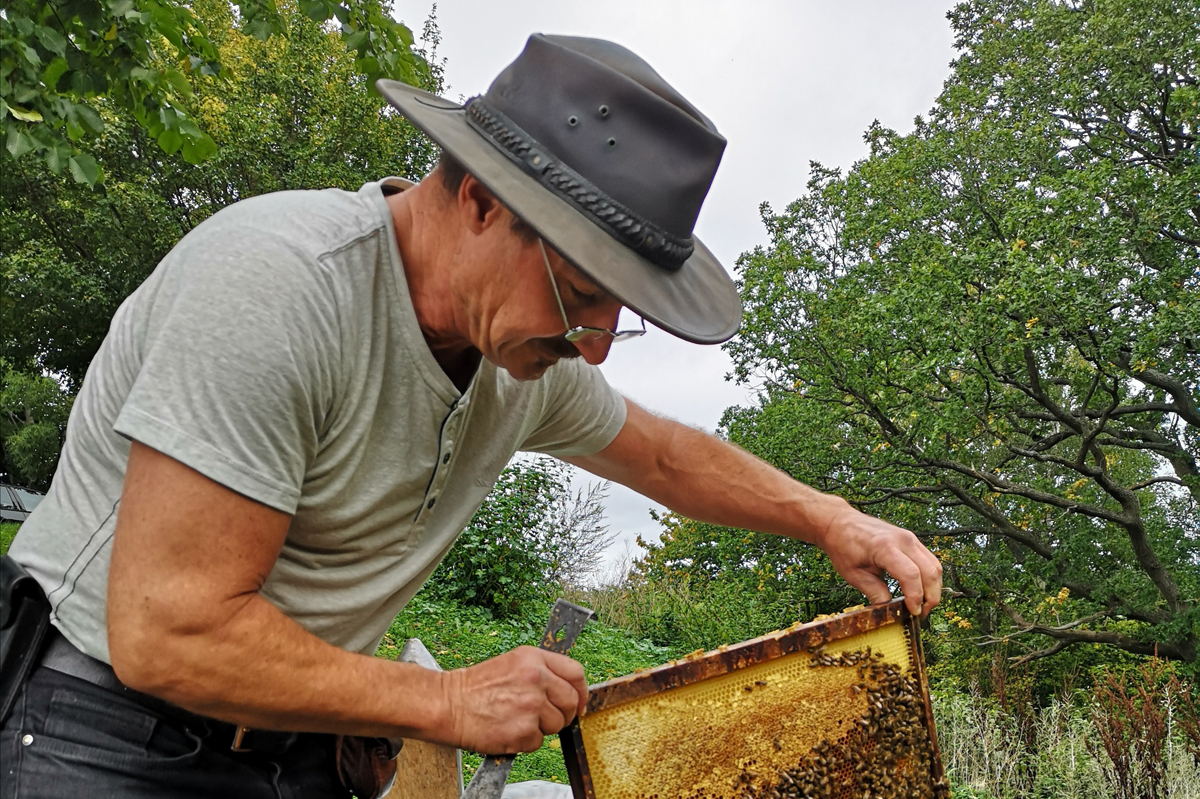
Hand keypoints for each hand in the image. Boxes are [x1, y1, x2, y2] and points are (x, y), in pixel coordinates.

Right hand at [444, 646, 587, 753]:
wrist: (447, 704)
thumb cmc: (475, 687)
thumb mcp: (512, 664)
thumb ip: (541, 672)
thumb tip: (568, 690)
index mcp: (534, 659)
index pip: (576, 673)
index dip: (581, 691)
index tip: (579, 702)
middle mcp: (536, 679)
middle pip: (571, 702)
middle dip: (563, 714)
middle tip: (544, 717)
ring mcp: (531, 705)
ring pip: (557, 724)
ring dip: (541, 728)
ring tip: (516, 720)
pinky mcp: (524, 730)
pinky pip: (538, 742)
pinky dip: (525, 741)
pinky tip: (508, 730)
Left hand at [819, 505, 942, 616]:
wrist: (840, 523)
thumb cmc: (843, 546)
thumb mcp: (854, 574)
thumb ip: (874, 593)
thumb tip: (891, 612)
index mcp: (885, 548)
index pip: (911, 575)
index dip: (916, 597)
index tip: (914, 613)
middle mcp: (903, 540)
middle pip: (930, 571)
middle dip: (930, 596)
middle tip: (921, 614)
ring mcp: (910, 538)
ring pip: (935, 566)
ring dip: (933, 588)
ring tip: (922, 604)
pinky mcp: (912, 540)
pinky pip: (929, 559)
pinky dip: (930, 577)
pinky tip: (920, 590)